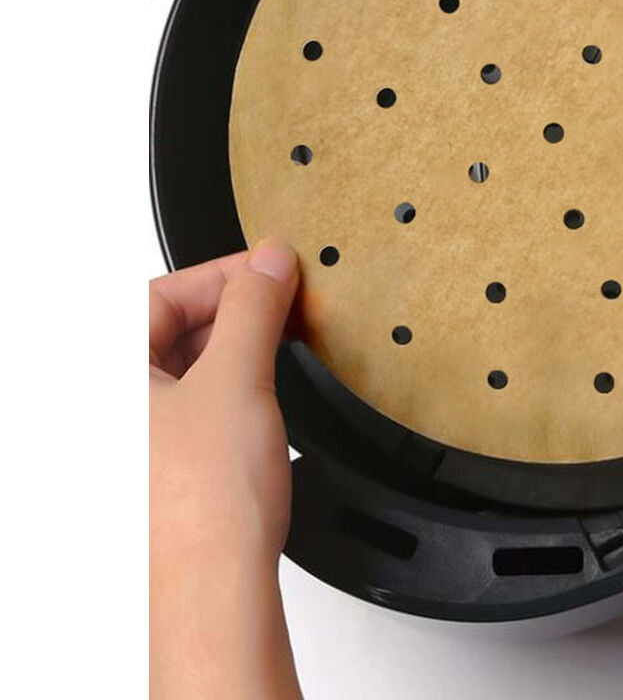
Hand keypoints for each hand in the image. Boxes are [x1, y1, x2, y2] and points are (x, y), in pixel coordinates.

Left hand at [150, 240, 302, 699]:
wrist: (213, 592)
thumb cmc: (201, 508)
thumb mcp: (238, 378)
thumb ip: (254, 307)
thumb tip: (271, 263)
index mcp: (102, 378)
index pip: (163, 293)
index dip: (227, 274)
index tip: (275, 269)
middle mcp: (105, 411)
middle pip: (171, 329)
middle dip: (235, 312)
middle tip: (286, 304)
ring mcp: (130, 444)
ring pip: (184, 368)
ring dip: (236, 350)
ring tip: (283, 347)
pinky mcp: (158, 471)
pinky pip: (192, 406)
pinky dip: (230, 389)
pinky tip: (263, 397)